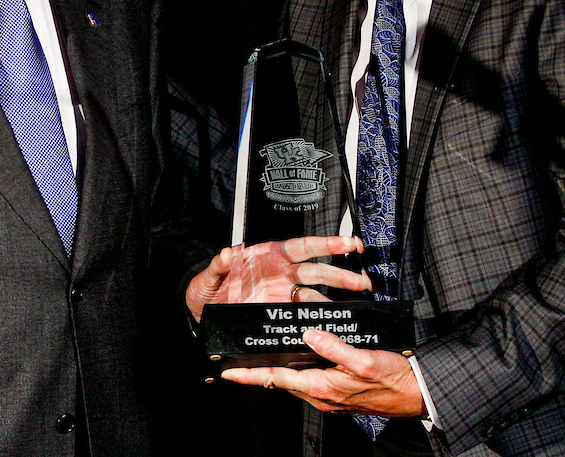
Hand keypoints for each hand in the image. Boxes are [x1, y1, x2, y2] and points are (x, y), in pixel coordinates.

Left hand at [184, 236, 369, 322]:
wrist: (201, 316)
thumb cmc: (205, 290)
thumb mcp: (208, 277)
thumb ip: (219, 266)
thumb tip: (228, 253)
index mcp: (267, 257)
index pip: (301, 247)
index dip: (325, 244)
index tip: (347, 243)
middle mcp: (280, 274)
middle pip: (317, 271)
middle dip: (341, 275)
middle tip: (363, 281)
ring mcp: (282, 294)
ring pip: (316, 294)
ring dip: (337, 297)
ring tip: (359, 300)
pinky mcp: (280, 313)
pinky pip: (303, 314)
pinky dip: (318, 318)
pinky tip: (334, 321)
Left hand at [220, 328, 424, 417]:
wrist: (414, 393)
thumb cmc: (392, 380)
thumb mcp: (363, 360)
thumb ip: (333, 348)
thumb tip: (309, 335)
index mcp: (321, 387)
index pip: (276, 380)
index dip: (250, 376)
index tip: (228, 373)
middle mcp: (320, 394)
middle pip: (281, 380)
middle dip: (259, 372)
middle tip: (238, 360)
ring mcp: (328, 394)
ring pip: (295, 378)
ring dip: (278, 368)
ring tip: (262, 354)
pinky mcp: (337, 389)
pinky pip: (310, 377)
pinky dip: (298, 366)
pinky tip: (299, 353)